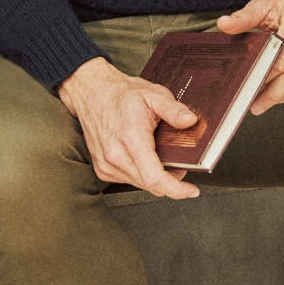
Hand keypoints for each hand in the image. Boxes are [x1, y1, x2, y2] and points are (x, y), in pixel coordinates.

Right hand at [57, 57, 201, 198]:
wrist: (92, 93)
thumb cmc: (121, 95)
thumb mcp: (154, 94)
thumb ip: (174, 110)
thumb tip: (191, 121)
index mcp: (131, 139)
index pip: (154, 178)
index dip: (176, 189)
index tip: (191, 190)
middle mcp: (115, 156)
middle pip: (150, 185)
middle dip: (171, 181)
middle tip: (181, 165)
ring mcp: (107, 165)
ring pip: (141, 184)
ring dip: (156, 178)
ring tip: (163, 158)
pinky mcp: (103, 169)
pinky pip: (129, 180)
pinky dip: (142, 174)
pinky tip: (145, 158)